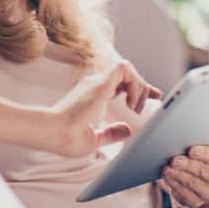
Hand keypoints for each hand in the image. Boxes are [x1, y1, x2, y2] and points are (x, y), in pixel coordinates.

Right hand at [45, 60, 162, 157]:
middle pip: (125, 74)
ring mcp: (97, 82)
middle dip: (143, 85)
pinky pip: (125, 69)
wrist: (51, 133)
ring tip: (135, 107)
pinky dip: (135, 83)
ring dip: (138, 86)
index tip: (151, 96)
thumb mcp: (95, 139)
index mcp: (93, 96)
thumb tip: (127, 130)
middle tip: (156, 96)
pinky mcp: (100, 83)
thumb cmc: (65, 138)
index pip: (119, 84)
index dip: (137, 88)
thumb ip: (111, 133)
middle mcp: (95, 85)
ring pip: (127, 68)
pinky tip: (131, 101)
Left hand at [160, 145, 208, 207]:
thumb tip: (182, 144)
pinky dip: (174, 184)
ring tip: (167, 168)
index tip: (191, 150)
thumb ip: (196, 148)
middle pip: (204, 172)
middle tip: (174, 160)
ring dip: (178, 175)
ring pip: (193, 184)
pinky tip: (167, 177)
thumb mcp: (202, 150)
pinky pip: (184, 194)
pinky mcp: (197, 202)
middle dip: (188, 165)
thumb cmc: (199, 158)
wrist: (195, 175)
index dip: (203, 154)